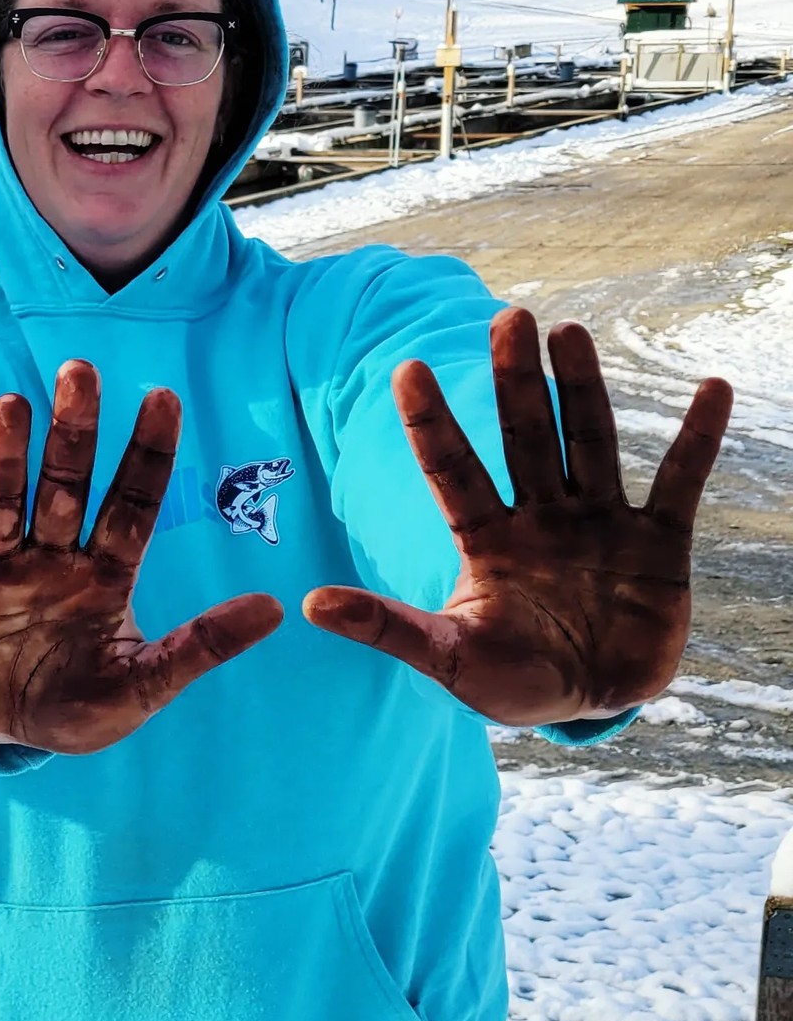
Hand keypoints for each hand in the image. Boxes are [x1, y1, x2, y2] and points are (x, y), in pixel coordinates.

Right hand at [0, 362, 283, 755]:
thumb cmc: (75, 707)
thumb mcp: (143, 687)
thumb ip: (201, 648)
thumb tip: (276, 608)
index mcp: (103, 574)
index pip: (131, 503)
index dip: (147, 453)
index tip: (163, 396)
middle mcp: (51, 557)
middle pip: (65, 486)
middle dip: (74, 433)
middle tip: (81, 371)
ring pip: (1, 503)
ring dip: (3, 458)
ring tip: (10, 407)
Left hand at [303, 309, 732, 724]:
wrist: (588, 705)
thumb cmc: (509, 679)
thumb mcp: (447, 658)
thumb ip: (387, 628)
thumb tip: (309, 604)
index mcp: (485, 538)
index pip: (451, 468)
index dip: (430, 422)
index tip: (404, 367)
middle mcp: (540, 516)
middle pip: (523, 436)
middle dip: (515, 380)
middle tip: (507, 315)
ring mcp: (598, 524)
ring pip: (588, 442)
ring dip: (582, 389)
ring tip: (570, 332)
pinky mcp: (658, 546)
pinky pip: (679, 482)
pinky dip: (696, 439)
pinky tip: (711, 388)